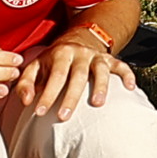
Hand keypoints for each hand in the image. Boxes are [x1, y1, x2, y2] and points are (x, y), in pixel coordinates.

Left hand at [16, 27, 132, 121]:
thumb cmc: (52, 61)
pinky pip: (121, 66)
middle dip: (71, 97)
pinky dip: (127, 75)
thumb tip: (26, 101)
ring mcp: (96, 56)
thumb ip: (26, 83)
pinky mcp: (110, 59)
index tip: (39, 112)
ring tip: (98, 104)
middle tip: (63, 117)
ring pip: (101, 70)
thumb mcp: (35, 67)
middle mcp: (80, 53)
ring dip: (100, 86)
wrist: (76, 40)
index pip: (55, 76)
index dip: (47, 94)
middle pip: (77, 76)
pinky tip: (131, 88)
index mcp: (60, 54)